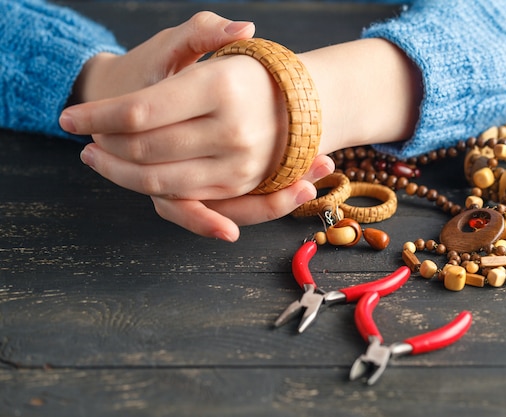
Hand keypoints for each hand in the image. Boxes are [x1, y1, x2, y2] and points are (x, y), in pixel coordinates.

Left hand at [60, 12, 333, 239]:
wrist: (279, 110)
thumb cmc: (235, 73)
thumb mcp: (216, 42)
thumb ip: (210, 30)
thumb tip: (243, 28)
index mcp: (223, 87)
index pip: (141, 111)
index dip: (97, 117)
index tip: (68, 118)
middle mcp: (234, 131)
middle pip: (145, 149)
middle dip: (105, 143)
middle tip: (87, 135)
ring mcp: (237, 165)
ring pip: (158, 181)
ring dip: (117, 171)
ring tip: (96, 156)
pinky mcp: (236, 187)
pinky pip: (180, 197)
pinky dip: (145, 186)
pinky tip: (127, 171)